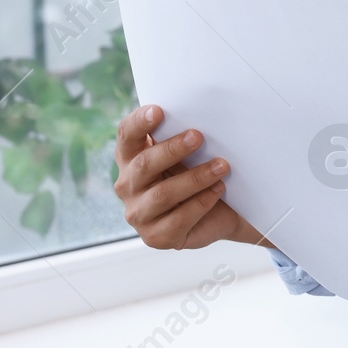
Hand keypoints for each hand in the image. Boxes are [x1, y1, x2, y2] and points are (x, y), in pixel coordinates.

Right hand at [113, 105, 270, 249]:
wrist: (221, 211)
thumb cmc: (197, 172)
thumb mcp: (188, 152)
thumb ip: (182, 135)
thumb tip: (195, 116)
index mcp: (130, 158)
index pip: (126, 135)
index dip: (139, 123)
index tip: (158, 111)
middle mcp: (127, 186)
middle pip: (143, 165)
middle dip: (172, 150)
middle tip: (198, 136)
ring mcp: (138, 214)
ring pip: (162, 194)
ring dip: (195, 178)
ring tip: (221, 166)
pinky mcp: (156, 237)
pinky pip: (178, 220)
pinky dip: (201, 203)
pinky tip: (218, 190)